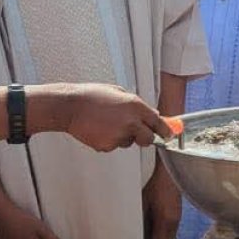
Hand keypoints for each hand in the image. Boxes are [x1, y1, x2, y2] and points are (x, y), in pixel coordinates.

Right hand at [38, 84, 170, 151]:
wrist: (70, 107)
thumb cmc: (91, 96)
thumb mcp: (118, 93)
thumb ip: (137, 104)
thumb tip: (152, 113)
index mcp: (135, 106)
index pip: (158, 122)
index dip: (165, 130)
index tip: (168, 134)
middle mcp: (131, 122)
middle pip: (148, 139)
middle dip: (145, 138)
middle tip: (138, 134)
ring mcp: (119, 135)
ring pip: (128, 142)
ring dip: (123, 136)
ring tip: (107, 123)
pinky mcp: (107, 146)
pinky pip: (113, 146)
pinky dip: (108, 140)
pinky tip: (99, 129)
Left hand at [142, 161, 181, 238]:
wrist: (168, 174)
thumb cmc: (153, 186)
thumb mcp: (143, 203)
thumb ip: (141, 220)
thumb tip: (136, 233)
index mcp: (164, 221)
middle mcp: (173, 223)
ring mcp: (177, 219)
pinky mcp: (178, 215)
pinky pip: (172, 232)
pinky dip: (165, 238)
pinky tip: (157, 237)